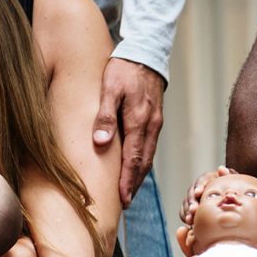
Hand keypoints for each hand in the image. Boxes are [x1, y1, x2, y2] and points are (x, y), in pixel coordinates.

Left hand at [92, 57, 164, 207]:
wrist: (146, 52)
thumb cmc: (124, 68)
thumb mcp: (109, 88)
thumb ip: (104, 115)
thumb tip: (100, 143)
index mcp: (138, 120)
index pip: (133, 159)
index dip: (127, 181)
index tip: (122, 200)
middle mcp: (150, 126)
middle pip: (143, 163)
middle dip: (134, 185)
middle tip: (124, 203)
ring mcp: (155, 123)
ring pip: (148, 156)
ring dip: (139, 175)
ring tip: (128, 190)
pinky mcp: (155, 119)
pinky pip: (150, 146)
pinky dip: (143, 161)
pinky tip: (135, 167)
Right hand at [182, 166, 233, 225]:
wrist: (230, 196)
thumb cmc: (231, 187)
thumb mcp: (232, 179)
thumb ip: (228, 174)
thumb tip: (222, 169)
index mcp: (208, 179)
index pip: (202, 180)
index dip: (199, 186)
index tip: (198, 192)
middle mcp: (198, 187)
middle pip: (191, 192)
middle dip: (191, 201)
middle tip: (193, 209)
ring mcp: (193, 197)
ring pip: (186, 202)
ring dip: (187, 211)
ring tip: (190, 219)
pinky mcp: (191, 207)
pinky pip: (184, 211)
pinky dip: (185, 216)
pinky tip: (188, 222)